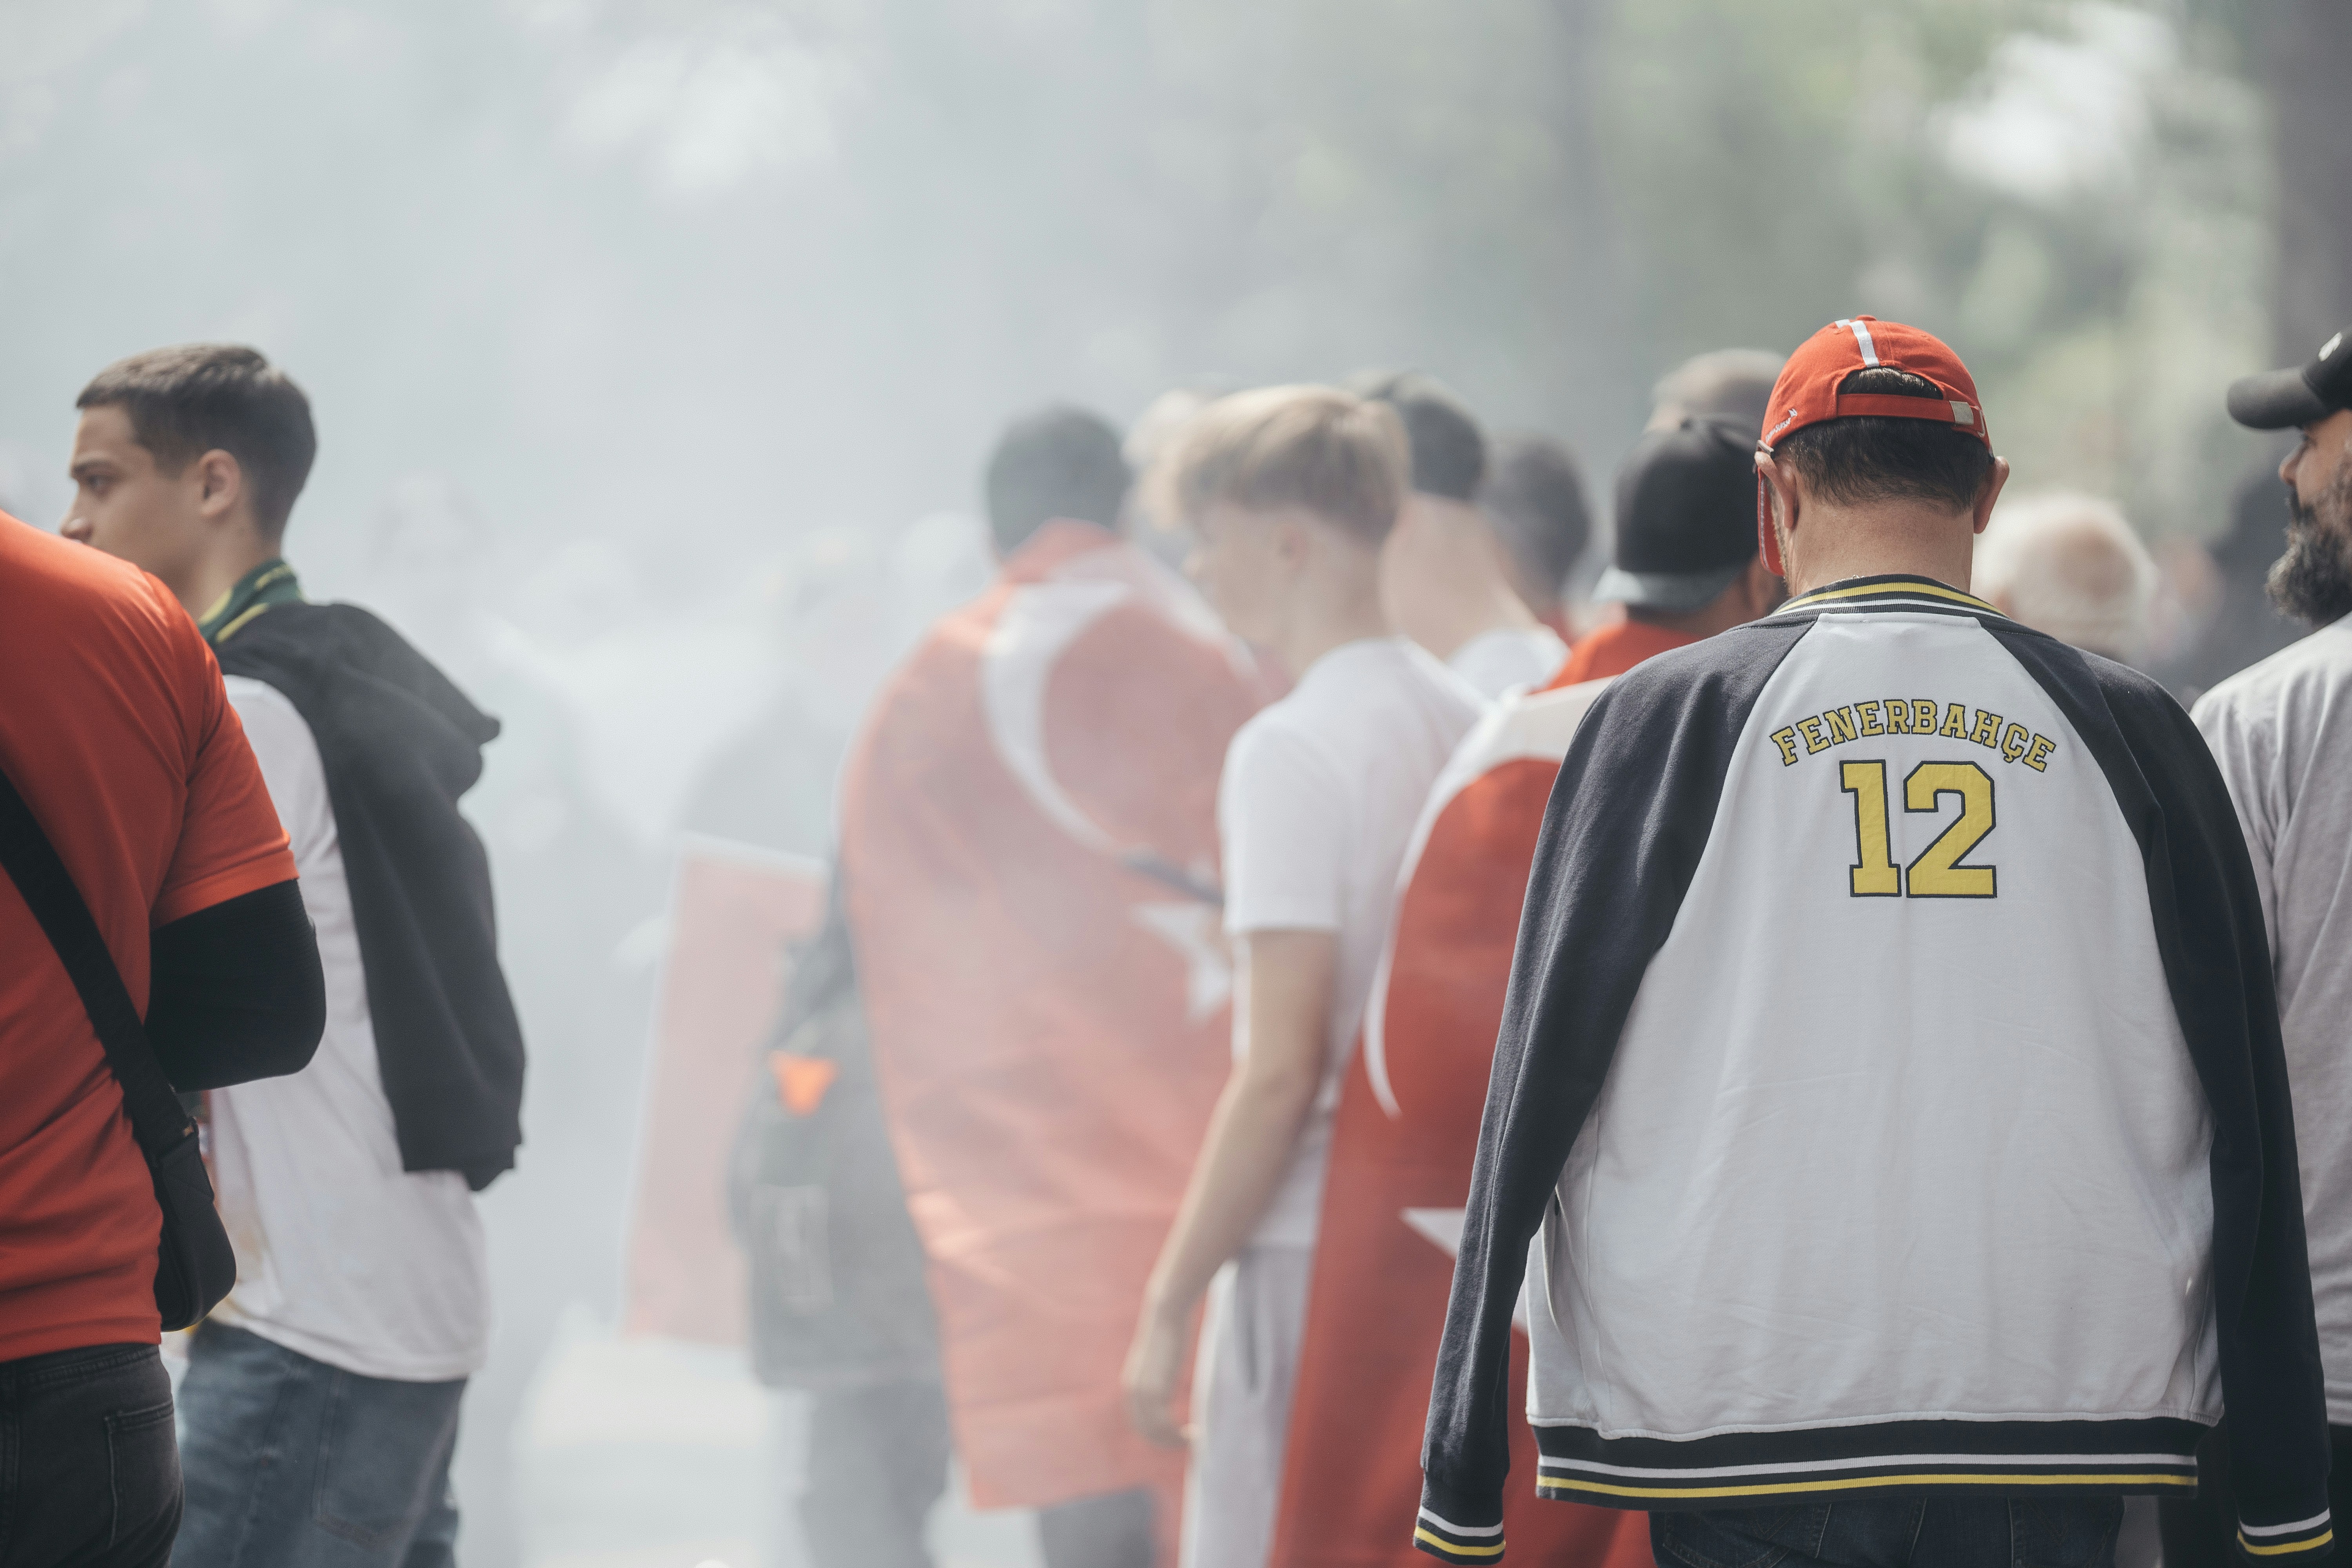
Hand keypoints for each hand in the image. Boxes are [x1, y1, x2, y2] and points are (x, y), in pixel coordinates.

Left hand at [1121, 1299, 1190, 1448]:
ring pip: (1155, 1431)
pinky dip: (1178, 1434)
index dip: (1158, 1435)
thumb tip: (1165, 1385)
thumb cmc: (1168, 1334)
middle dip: (1166, 1441)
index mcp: (1132, 1388)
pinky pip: (1164, 1424)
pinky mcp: (1155, 1391)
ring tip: (1195, 1439)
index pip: (1140, 1423)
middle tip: (1189, 1443)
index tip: (1178, 1437)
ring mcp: (1142, 1394)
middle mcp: (1132, 1394)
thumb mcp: (1159, 1362)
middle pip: (1146, 1431)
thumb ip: (1157, 1378)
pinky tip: (1195, 1432)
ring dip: (1174, 1441)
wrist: (1166, 1316)